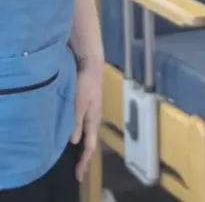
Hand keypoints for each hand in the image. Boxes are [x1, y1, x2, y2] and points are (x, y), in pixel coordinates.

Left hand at [70, 57, 102, 182]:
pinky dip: (81, 135)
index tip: (79, 175)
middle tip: (78, 171)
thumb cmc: (85, 83)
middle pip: (91, 142)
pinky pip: (85, 125)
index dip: (84, 161)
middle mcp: (95, 117)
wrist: (91, 64)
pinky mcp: (88, 104)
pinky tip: (74, 134)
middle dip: (85, 158)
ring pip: (89, 134)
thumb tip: (74, 142)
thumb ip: (76, 122)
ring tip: (77, 157)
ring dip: (83, 147)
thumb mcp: (78, 103)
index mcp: (94, 119)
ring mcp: (92, 111)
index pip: (90, 145)